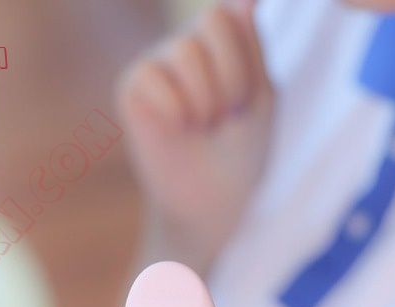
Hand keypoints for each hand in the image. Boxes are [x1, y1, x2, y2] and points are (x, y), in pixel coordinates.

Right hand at [117, 2, 273, 257]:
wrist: (213, 201)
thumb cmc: (242, 150)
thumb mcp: (262, 94)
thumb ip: (252, 44)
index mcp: (224, 36)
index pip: (236, 9)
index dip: (247, 53)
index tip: (244, 99)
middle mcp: (189, 41)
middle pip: (214, 19)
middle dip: (232, 77)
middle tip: (227, 116)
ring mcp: (158, 61)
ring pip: (186, 49)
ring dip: (207, 98)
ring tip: (204, 126)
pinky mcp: (132, 86)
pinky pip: (153, 77)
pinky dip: (175, 110)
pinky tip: (178, 130)